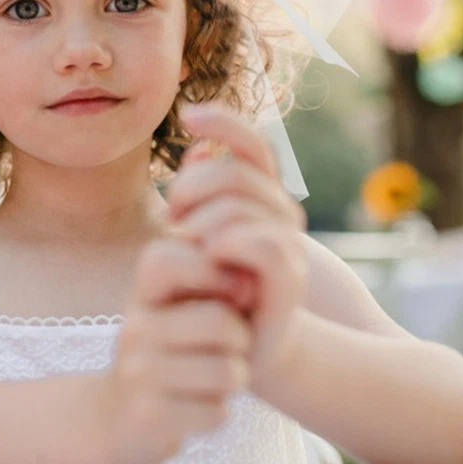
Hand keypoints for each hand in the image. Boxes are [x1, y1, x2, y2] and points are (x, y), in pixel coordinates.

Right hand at [96, 238, 252, 463]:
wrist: (119, 413)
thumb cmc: (171, 347)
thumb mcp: (181, 303)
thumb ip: (216, 278)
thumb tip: (248, 283)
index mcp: (144, 291)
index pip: (173, 260)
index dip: (218, 276)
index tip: (230, 295)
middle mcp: (134, 327)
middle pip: (220, 322)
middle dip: (241, 339)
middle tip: (229, 347)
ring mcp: (137, 373)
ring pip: (227, 372)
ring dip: (234, 378)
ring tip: (213, 376)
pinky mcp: (149, 416)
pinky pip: (217, 413)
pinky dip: (217, 412)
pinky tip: (195, 406)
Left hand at [166, 103, 308, 378]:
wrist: (244, 348)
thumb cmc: (213, 286)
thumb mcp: (197, 232)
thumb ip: (200, 193)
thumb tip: (196, 149)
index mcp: (263, 197)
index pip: (253, 144)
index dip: (224, 122)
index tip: (187, 115)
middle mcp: (283, 215)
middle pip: (235, 173)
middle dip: (192, 188)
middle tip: (173, 220)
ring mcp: (289, 247)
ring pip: (241, 207)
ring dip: (201, 223)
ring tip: (188, 246)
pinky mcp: (289, 281)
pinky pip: (263, 244)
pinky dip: (231, 242)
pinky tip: (210, 254)